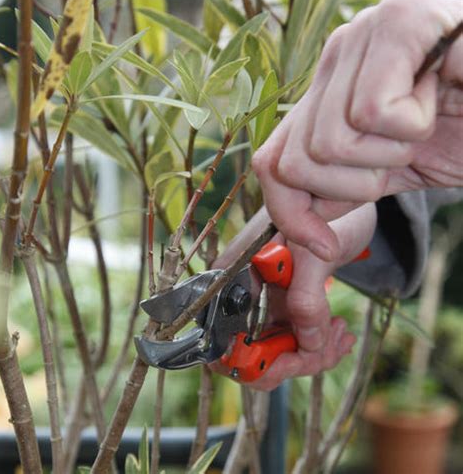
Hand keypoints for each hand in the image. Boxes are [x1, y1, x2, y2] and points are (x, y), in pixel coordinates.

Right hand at [212, 203, 375, 390]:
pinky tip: (338, 332)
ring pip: (275, 352)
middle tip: (328, 347)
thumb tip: (310, 346)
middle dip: (292, 359)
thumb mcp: (315, 255)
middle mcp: (240, 293)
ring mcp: (260, 301)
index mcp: (233, 276)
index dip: (250, 361)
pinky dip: (317, 345)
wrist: (341, 202)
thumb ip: (308, 299)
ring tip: (340, 334)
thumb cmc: (324, 214)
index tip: (291, 360)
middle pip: (249, 353)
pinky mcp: (280, 305)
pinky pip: (292, 342)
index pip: (220, 337)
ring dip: (311, 353)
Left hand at [252, 0, 462, 260]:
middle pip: (297, 162)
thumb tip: (300, 230)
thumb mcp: (384, 171)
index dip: (290, 211)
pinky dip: (412, 126)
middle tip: (401, 152)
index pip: (272, 161)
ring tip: (422, 121)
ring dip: (390, 153)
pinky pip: (371, 112)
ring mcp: (360, 35)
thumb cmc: (458, 135)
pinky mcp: (400, 23)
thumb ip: (336, 188)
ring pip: (330, 143)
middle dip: (357, 183)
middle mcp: (336, 55)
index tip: (324, 243)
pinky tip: (436, 96)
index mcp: (326, 91)